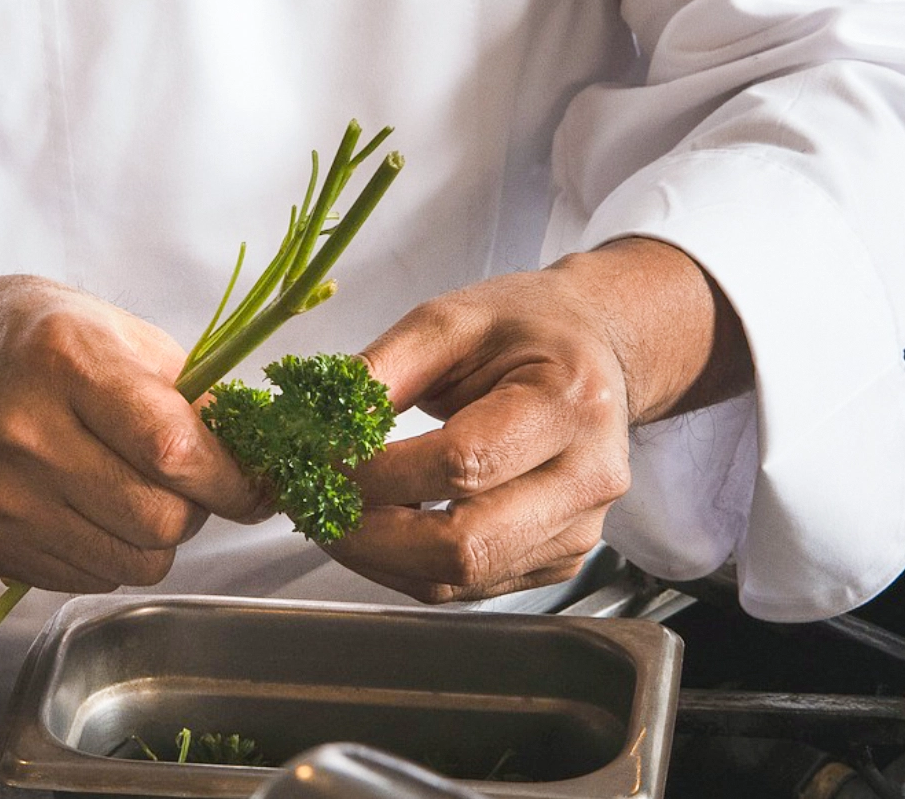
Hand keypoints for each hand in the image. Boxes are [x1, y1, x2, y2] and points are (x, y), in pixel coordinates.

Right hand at [0, 273, 263, 592]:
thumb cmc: (49, 342)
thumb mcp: (127, 337)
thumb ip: (196, 400)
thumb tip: (260, 468)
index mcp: (69, 363)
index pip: (173, 450)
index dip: (231, 481)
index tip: (255, 486)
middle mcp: (24, 433)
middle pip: (158, 522)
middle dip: (194, 510)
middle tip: (181, 480)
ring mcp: (0, 496)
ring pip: (131, 565)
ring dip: (154, 539)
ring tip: (131, 490)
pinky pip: (89, 580)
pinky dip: (109, 554)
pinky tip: (88, 506)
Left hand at [323, 238, 750, 602]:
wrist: (595, 354)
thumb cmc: (527, 330)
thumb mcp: (450, 320)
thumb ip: (383, 370)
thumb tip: (319, 423)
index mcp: (568, 404)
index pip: (460, 464)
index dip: (376, 472)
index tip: (317, 456)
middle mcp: (587, 478)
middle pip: (462, 545)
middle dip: (366, 533)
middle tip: (309, 501)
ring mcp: (576, 531)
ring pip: (455, 578)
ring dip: (374, 555)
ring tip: (331, 509)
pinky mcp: (554, 561)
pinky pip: (462, 584)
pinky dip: (403, 564)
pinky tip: (376, 523)